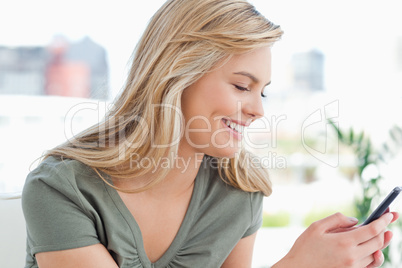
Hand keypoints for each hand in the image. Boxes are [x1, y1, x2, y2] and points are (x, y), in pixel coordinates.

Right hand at [273, 212, 398, 267]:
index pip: (373, 230)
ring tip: (382, 234)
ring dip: (380, 243)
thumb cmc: (304, 248)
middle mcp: (352, 257)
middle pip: (378, 242)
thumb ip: (337, 219)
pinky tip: (373, 249)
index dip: (383, 221)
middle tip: (387, 222)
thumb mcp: (316, 227)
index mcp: (344, 242)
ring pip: (375, 255)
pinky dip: (374, 256)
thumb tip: (356, 220)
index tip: (390, 214)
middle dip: (385, 230)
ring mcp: (353, 267)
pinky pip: (369, 265)